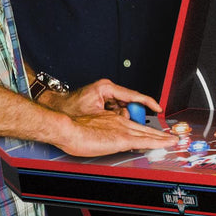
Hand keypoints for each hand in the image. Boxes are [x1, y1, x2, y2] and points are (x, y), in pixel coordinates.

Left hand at [47, 78, 161, 120]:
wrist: (57, 109)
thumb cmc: (70, 108)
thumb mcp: (93, 112)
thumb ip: (112, 115)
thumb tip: (127, 117)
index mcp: (107, 88)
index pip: (133, 95)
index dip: (148, 103)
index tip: (158, 108)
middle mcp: (108, 90)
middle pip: (131, 103)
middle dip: (134, 115)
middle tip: (133, 127)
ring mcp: (106, 96)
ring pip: (125, 108)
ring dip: (125, 119)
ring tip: (118, 127)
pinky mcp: (104, 102)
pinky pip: (118, 111)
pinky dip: (119, 118)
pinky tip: (115, 125)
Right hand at [57, 109, 174, 157]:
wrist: (68, 128)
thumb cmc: (72, 131)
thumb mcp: (89, 130)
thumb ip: (100, 134)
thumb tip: (105, 140)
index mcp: (111, 121)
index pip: (133, 126)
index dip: (144, 130)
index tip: (153, 134)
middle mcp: (120, 123)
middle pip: (144, 129)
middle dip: (158, 134)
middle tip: (170, 137)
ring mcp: (122, 130)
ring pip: (148, 134)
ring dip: (163, 138)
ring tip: (174, 141)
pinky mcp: (123, 138)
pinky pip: (146, 140)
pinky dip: (159, 142)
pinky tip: (168, 143)